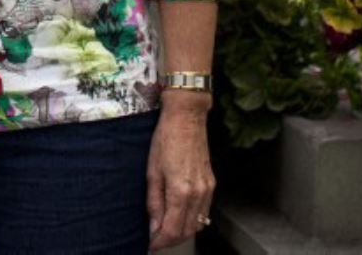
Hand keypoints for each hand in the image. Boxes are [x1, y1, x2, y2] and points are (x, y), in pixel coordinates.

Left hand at [146, 98, 215, 249]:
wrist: (187, 118)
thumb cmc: (165, 140)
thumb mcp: (152, 172)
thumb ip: (154, 203)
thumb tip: (154, 227)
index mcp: (181, 191)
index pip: (173, 230)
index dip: (160, 242)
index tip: (150, 244)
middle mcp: (198, 193)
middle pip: (187, 231)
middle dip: (171, 240)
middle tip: (156, 239)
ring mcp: (208, 189)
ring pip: (198, 224)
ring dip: (182, 232)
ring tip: (166, 229)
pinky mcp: (211, 183)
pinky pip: (204, 212)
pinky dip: (192, 220)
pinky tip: (180, 216)